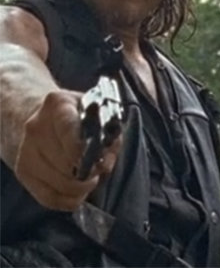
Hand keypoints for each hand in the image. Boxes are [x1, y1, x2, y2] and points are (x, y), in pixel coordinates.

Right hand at [14, 90, 121, 210]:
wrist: (42, 117)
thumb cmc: (80, 117)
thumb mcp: (100, 116)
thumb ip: (110, 137)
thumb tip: (104, 165)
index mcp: (58, 105)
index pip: (68, 129)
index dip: (82, 150)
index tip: (95, 161)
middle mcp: (37, 126)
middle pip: (66, 163)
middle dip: (89, 173)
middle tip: (98, 171)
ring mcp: (26, 149)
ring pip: (60, 183)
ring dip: (81, 188)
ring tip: (91, 179)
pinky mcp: (22, 170)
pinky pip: (49, 197)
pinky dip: (69, 201)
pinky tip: (79, 194)